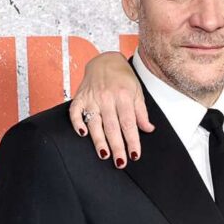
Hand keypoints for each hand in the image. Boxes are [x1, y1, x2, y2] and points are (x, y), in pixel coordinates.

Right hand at [68, 51, 153, 167]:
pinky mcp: (80, 97)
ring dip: (99, 140)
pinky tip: (81, 134)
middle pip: (112, 126)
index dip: (132, 140)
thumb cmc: (123, 78)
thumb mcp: (137, 91)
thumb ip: (141, 112)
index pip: (129, 123)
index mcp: (124, 96)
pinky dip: (77, 122)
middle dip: (117, 146)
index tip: (135, 155)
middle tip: (120, 163)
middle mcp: (107, 97)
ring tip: (105, 155)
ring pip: (95, 123)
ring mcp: (92, 98)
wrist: (105, 60)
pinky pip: (75, 112)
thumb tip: (148, 129)